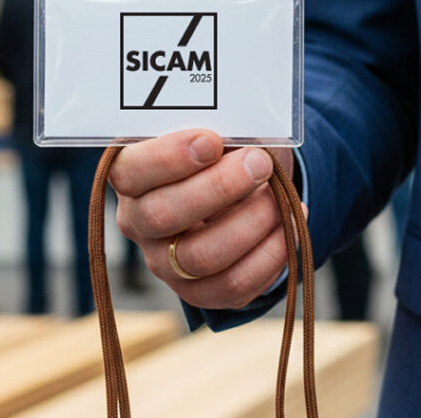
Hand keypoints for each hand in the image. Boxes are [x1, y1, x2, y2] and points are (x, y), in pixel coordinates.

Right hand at [110, 129, 301, 309]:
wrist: (247, 187)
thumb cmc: (227, 151)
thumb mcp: (222, 130)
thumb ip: (223, 130)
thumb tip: (248, 142)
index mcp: (131, 175)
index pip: (131, 172)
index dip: (169, 158)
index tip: (212, 141)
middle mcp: (138, 222)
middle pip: (163, 215)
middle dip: (219, 187)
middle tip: (260, 164)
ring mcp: (164, 262)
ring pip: (200, 257)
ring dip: (251, 223)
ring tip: (280, 198)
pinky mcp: (197, 291)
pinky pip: (232, 286)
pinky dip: (270, 256)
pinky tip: (289, 225)